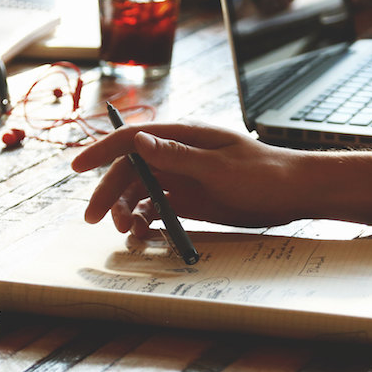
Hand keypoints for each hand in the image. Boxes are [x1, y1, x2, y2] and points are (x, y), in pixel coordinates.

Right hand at [71, 122, 306, 236]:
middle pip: (129, 170)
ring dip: (125, 210)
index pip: (131, 139)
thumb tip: (140, 141)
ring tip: (126, 233)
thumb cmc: (264, 173)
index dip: (100, 150)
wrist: (294, 193)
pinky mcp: (189, 199)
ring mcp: (182, 177)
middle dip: (107, 192)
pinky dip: (143, 220)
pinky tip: (142, 235)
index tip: (77, 166)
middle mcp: (176, 155)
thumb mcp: (220, 166)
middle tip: (92, 219)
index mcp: (182, 137)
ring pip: (139, 192)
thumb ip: (178, 156)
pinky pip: (156, 208)